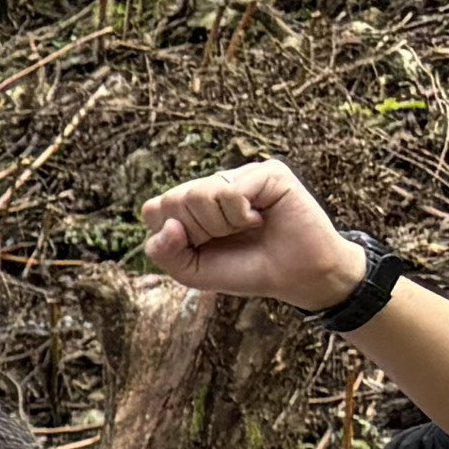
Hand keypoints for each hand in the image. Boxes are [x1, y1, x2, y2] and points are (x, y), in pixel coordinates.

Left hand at [135, 158, 363, 312]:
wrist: (294, 276)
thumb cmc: (244, 269)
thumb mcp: (192, 271)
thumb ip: (163, 252)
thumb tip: (168, 225)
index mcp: (192, 202)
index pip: (154, 209)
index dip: (174, 237)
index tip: (202, 247)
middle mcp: (214, 183)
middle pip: (173, 201)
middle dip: (198, 232)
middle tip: (229, 238)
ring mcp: (240, 174)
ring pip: (199, 194)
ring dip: (221, 225)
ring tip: (246, 227)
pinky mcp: (268, 171)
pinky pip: (230, 191)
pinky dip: (240, 216)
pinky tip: (260, 219)